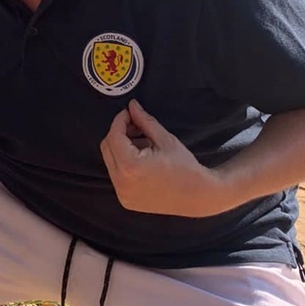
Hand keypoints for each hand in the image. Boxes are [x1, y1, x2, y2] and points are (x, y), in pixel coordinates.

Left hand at [100, 100, 224, 217]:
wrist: (197, 196)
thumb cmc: (185, 167)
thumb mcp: (165, 140)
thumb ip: (145, 121)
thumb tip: (132, 105)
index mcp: (130, 166)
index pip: (114, 136)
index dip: (120, 121)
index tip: (129, 113)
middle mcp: (121, 182)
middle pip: (107, 148)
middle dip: (119, 134)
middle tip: (136, 128)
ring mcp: (122, 194)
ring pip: (111, 161)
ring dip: (122, 149)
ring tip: (145, 146)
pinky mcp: (126, 200)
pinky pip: (117, 175)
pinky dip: (125, 164)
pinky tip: (143, 162)